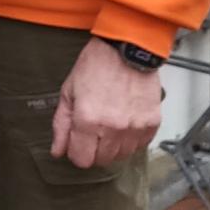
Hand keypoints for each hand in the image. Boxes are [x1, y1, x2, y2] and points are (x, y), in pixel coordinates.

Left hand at [50, 38, 161, 167]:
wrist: (127, 49)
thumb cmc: (96, 65)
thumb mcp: (68, 92)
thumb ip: (61, 125)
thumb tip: (57, 150)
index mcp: (87, 120)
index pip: (82, 160)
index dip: (76, 153)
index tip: (77, 144)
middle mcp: (112, 128)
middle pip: (102, 161)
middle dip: (94, 149)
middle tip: (93, 130)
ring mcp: (134, 127)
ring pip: (122, 155)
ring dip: (114, 145)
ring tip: (110, 123)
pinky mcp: (152, 123)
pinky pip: (141, 145)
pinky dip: (132, 138)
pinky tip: (125, 121)